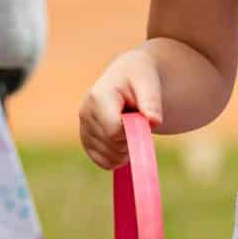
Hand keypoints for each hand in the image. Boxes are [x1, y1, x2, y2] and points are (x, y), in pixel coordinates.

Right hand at [78, 52, 162, 168]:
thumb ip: (151, 101)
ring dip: (125, 150)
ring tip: (131, 129)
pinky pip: (102, 162)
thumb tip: (154, 121)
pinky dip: (117, 158)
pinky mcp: (86, 140)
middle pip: (111, 146)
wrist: (130, 76)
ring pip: (107, 157)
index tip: (141, 119)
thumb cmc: (140, 77)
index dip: (132, 132)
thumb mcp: (149, 82)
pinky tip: (124, 141)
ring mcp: (83, 127)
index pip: (114, 132)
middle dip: (130, 140)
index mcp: (98, 97)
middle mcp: (85, 112)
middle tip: (138, 122)